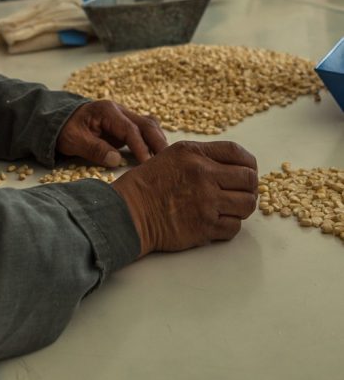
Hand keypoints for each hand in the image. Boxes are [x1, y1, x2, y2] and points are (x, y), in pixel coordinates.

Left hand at [57, 100, 167, 167]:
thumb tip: (115, 160)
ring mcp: (124, 117)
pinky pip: (144, 130)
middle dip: (158, 142)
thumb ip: (94, 149)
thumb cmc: (65, 129)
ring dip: (158, 141)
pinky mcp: (125, 125)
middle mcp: (119, 110)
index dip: (140, 147)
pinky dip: (153, 140)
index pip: (130, 129)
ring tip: (165, 160)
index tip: (147, 163)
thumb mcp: (74, 140)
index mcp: (107, 111)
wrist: (60, 120)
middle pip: (146, 124)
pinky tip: (158, 154)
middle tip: (166, 162)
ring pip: (149, 125)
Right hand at [112, 140, 257, 256]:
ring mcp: (206, 201)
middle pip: (249, 179)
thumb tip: (232, 166)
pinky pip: (235, 227)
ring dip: (241, 207)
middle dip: (248, 187)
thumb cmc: (147, 185)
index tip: (247, 171)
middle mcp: (203, 174)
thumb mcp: (171, 156)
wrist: (129, 212)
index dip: (248, 163)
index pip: (238, 153)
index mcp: (194, 153)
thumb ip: (201, 157)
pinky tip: (216, 221)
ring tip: (229, 207)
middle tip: (239, 192)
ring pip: (247, 204)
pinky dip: (230, 225)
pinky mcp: (206, 226)